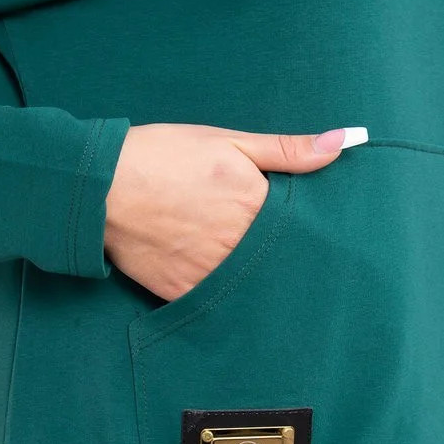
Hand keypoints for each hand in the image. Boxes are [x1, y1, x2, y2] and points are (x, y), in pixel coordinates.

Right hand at [103, 123, 367, 300]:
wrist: (100, 187)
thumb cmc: (162, 155)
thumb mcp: (227, 141)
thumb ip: (286, 150)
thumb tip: (343, 144)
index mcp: (255, 205)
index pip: (299, 228)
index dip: (304, 231)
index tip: (312, 235)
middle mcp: (237, 245)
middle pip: (276, 260)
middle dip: (279, 257)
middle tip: (278, 255)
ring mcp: (210, 273)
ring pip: (249, 285)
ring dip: (254, 279)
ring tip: (241, 266)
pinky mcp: (183, 292)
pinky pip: (214, 302)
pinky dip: (221, 294)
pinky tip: (220, 281)